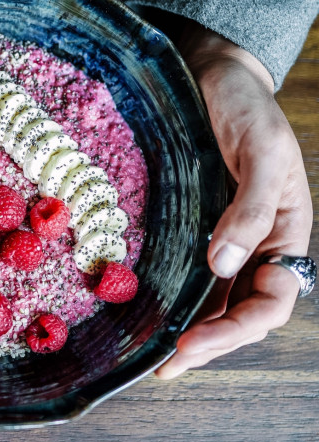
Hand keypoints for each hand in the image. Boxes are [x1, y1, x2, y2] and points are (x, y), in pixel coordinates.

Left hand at [156, 26, 312, 378]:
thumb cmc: (249, 108)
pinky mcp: (196, 219)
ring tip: (160, 357)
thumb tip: (224, 265)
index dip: (234, 329)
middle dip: (209, 342)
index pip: (270, 300)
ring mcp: (225, 233)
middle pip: (240, 308)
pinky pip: (191, 267)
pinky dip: (178, 294)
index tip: (191, 343)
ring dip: (192, 328)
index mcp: (286, 233)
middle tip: (167, 366)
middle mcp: (256, 241)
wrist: (218, 75)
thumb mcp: (263, 153)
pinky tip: (156, 310)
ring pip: (215, 296)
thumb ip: (252, 209)